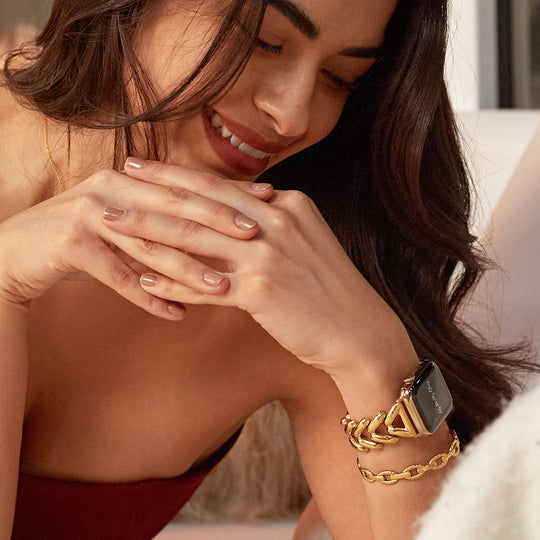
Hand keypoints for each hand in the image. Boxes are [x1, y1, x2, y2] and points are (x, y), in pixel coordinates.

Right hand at [0, 165, 272, 318]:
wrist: (16, 252)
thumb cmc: (84, 238)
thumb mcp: (127, 220)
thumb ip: (165, 217)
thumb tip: (220, 225)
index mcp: (134, 179)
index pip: (190, 185)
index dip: (230, 192)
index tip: (270, 201)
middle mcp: (113, 188)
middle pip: (174, 206)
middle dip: (218, 221)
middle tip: (256, 236)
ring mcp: (90, 213)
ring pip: (149, 244)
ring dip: (188, 269)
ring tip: (224, 289)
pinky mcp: (70, 243)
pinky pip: (117, 275)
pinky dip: (147, 296)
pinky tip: (176, 314)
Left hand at [110, 159, 415, 376]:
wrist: (361, 331)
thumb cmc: (331, 289)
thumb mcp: (307, 241)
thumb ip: (273, 221)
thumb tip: (242, 207)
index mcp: (288, 204)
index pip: (221, 186)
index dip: (177, 175)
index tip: (144, 167)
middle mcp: (277, 221)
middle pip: (201, 204)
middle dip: (151, 193)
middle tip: (113, 183)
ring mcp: (268, 255)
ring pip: (195, 241)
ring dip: (149, 234)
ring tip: (112, 227)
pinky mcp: (261, 292)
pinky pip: (206, 286)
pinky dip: (173, 285)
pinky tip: (143, 283)